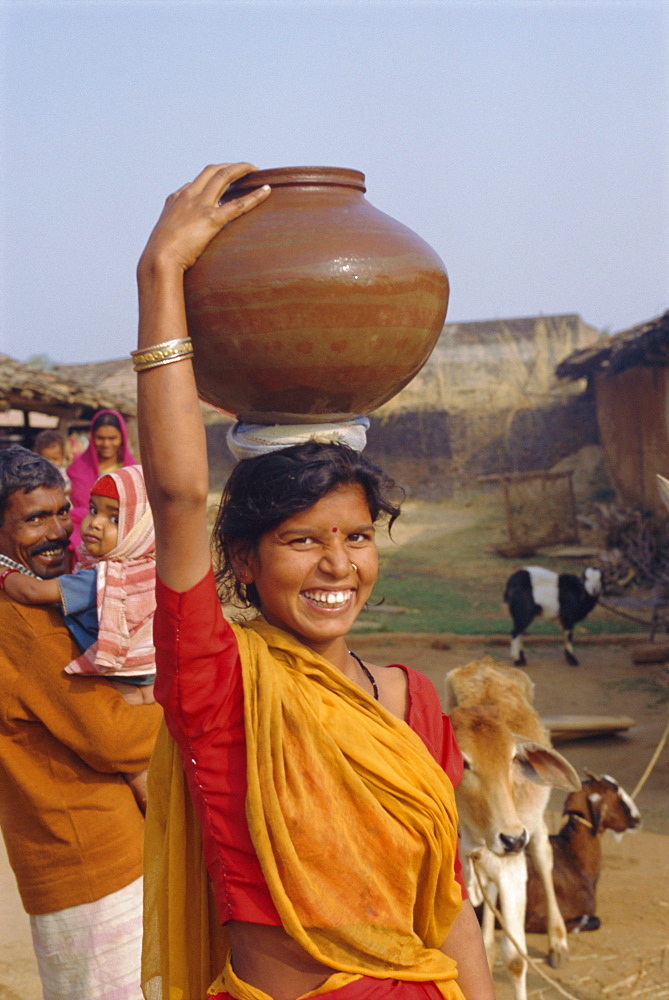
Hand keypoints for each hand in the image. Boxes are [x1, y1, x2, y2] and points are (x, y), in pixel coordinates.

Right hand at [138, 162, 270, 275]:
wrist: (158, 259)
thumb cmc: (160, 255)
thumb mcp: (165, 236)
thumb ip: (175, 228)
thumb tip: (181, 233)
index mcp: (176, 199)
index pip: (195, 182)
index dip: (211, 179)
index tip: (223, 181)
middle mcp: (188, 196)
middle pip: (212, 171)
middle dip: (230, 166)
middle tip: (245, 168)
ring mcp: (200, 205)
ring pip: (224, 177)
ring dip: (241, 169)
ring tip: (256, 169)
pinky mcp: (211, 218)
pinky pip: (237, 204)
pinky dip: (254, 196)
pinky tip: (266, 190)